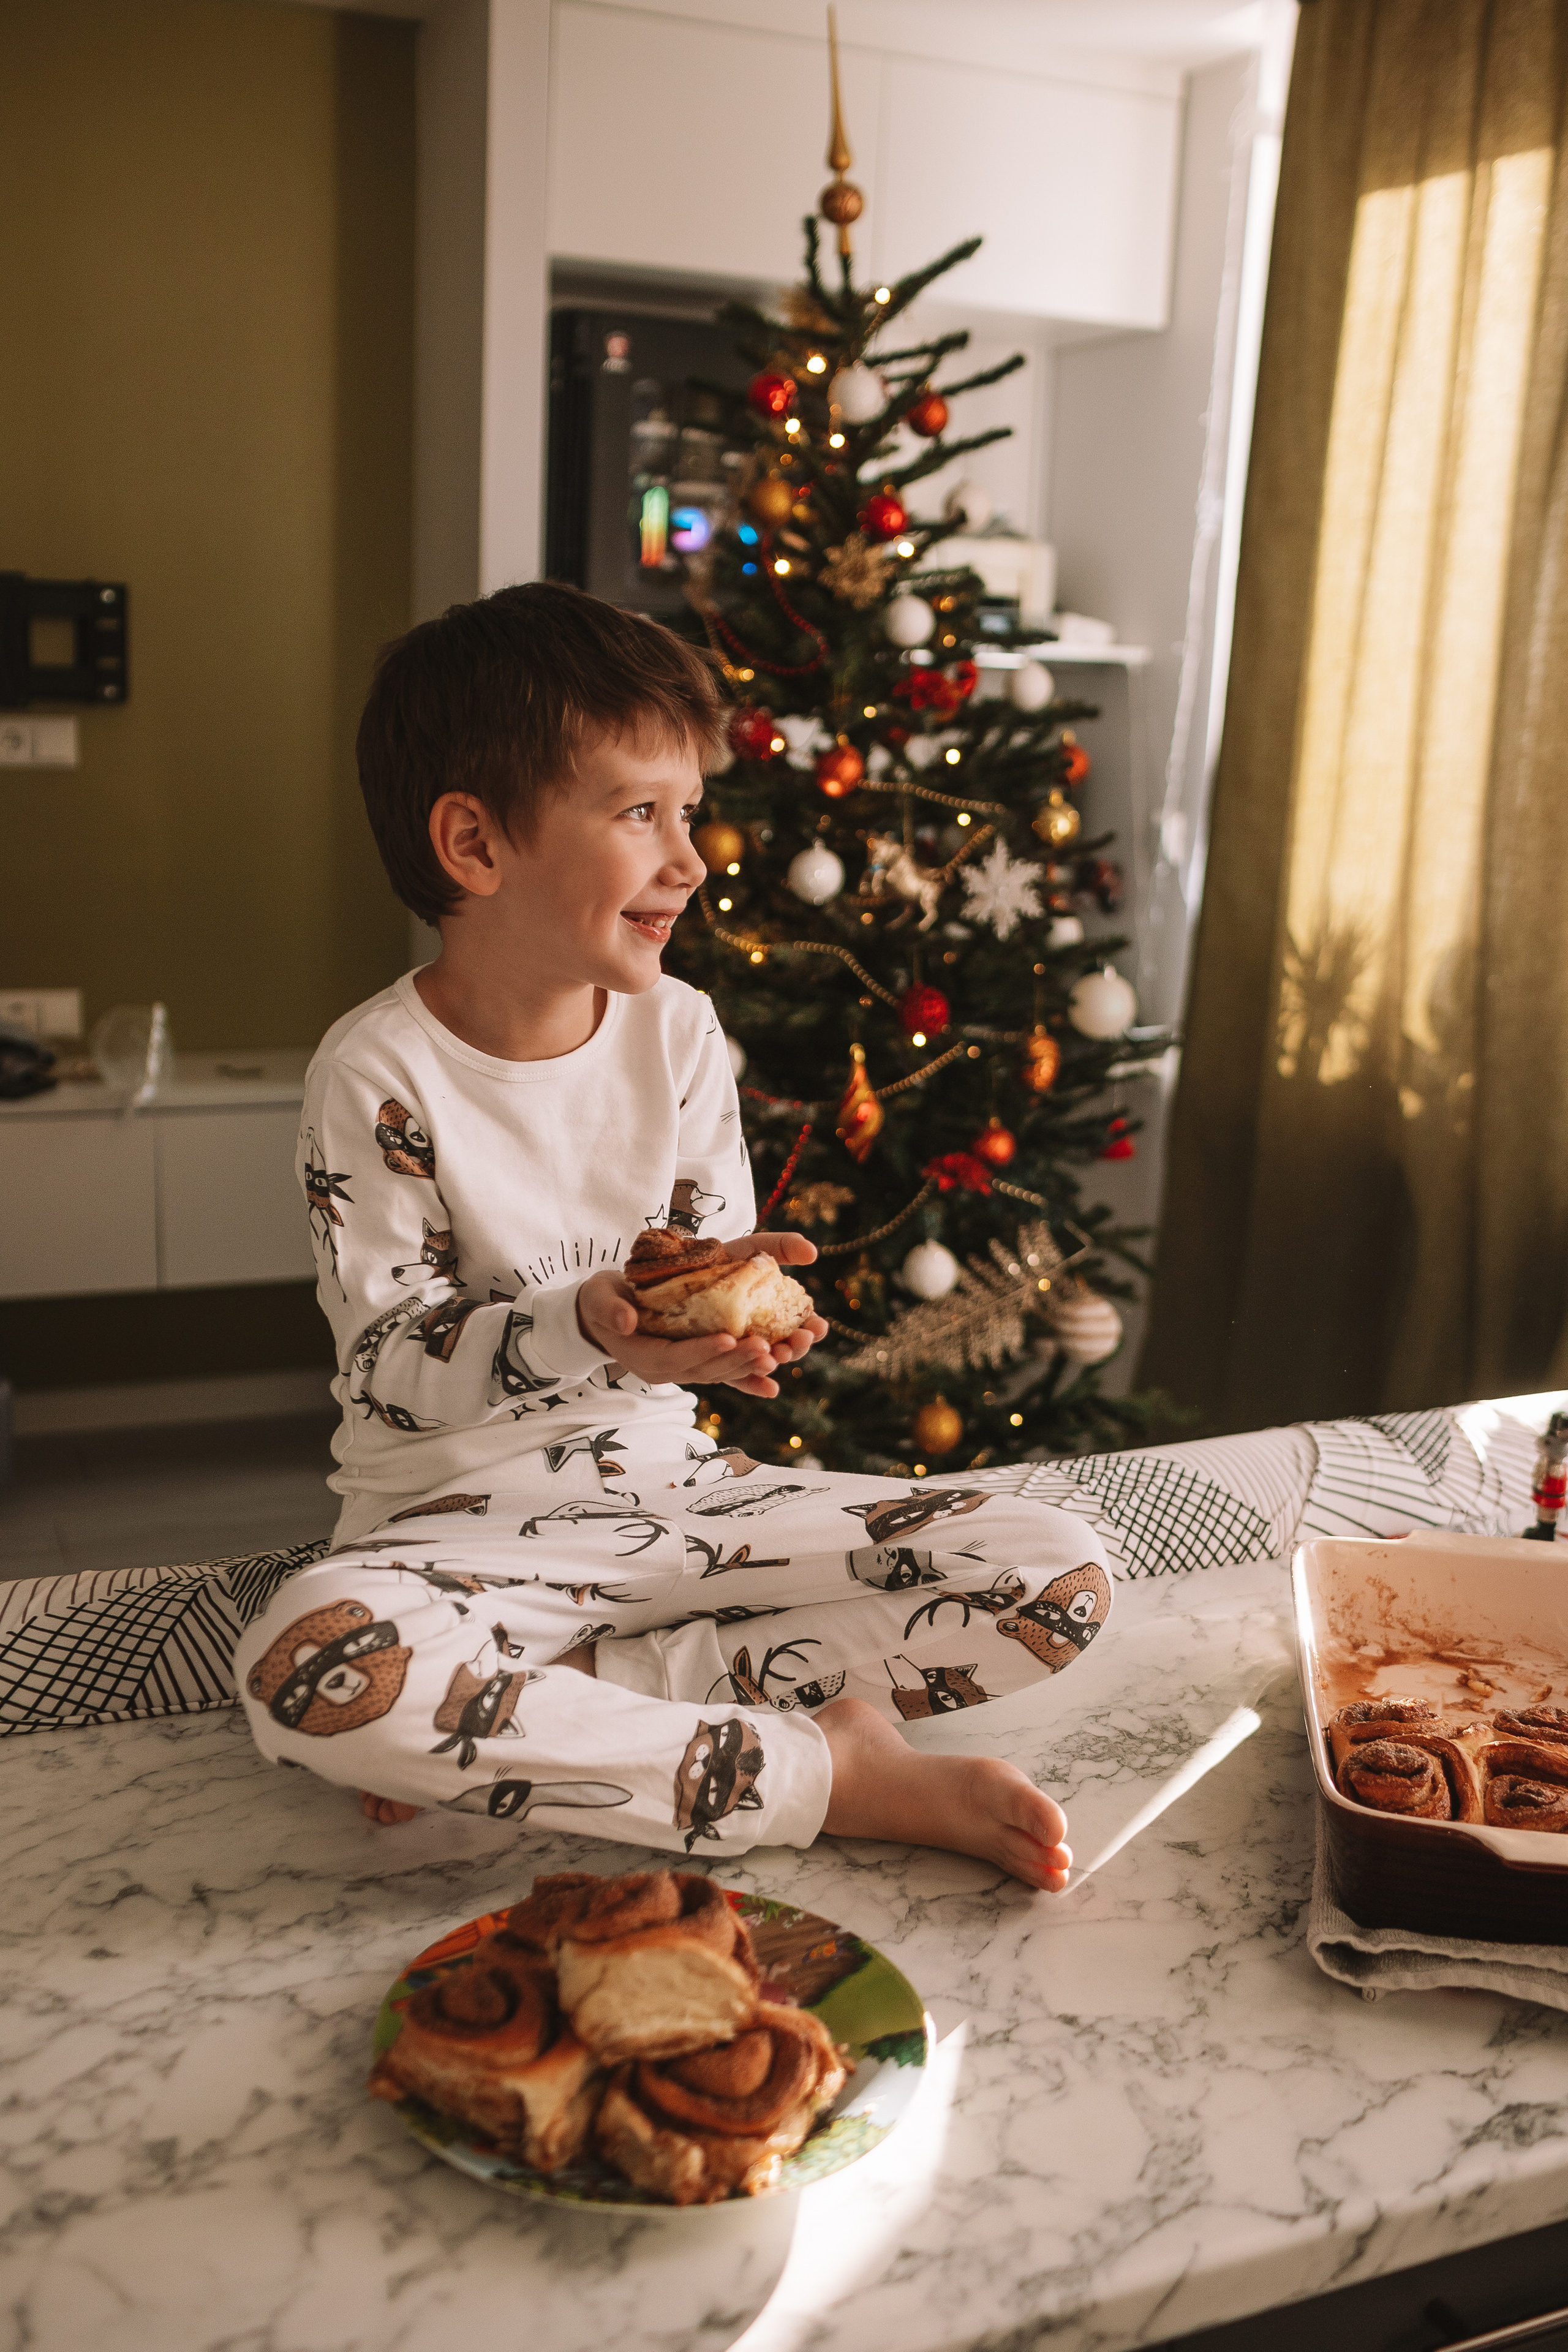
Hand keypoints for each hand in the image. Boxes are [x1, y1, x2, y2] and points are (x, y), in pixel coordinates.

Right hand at [575, 1232, 827, 1399]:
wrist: (607, 1314)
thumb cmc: (603, 1300)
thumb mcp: (599, 1297)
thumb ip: (609, 1308)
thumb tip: (624, 1321)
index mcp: (644, 1356)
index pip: (675, 1357)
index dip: (701, 1350)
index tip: (728, 1338)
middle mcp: (667, 1369)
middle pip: (705, 1370)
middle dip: (736, 1361)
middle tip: (767, 1348)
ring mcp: (684, 1369)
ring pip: (720, 1373)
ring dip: (750, 1367)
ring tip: (779, 1353)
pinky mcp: (698, 1363)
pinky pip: (725, 1376)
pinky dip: (748, 1381)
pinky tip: (772, 1386)